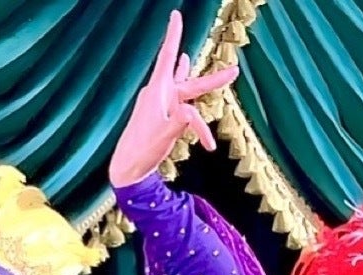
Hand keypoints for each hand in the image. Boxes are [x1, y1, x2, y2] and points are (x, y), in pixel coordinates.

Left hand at [106, 12, 232, 188]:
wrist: (128, 170)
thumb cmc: (142, 151)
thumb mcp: (164, 136)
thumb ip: (180, 122)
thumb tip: (192, 112)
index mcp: (157, 92)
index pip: (167, 57)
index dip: (173, 35)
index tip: (175, 15)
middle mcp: (159, 94)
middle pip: (190, 82)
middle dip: (213, 80)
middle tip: (234, 72)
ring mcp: (162, 105)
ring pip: (190, 95)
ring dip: (207, 92)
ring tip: (230, 74)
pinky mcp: (164, 116)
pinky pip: (186, 112)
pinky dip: (197, 124)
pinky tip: (207, 140)